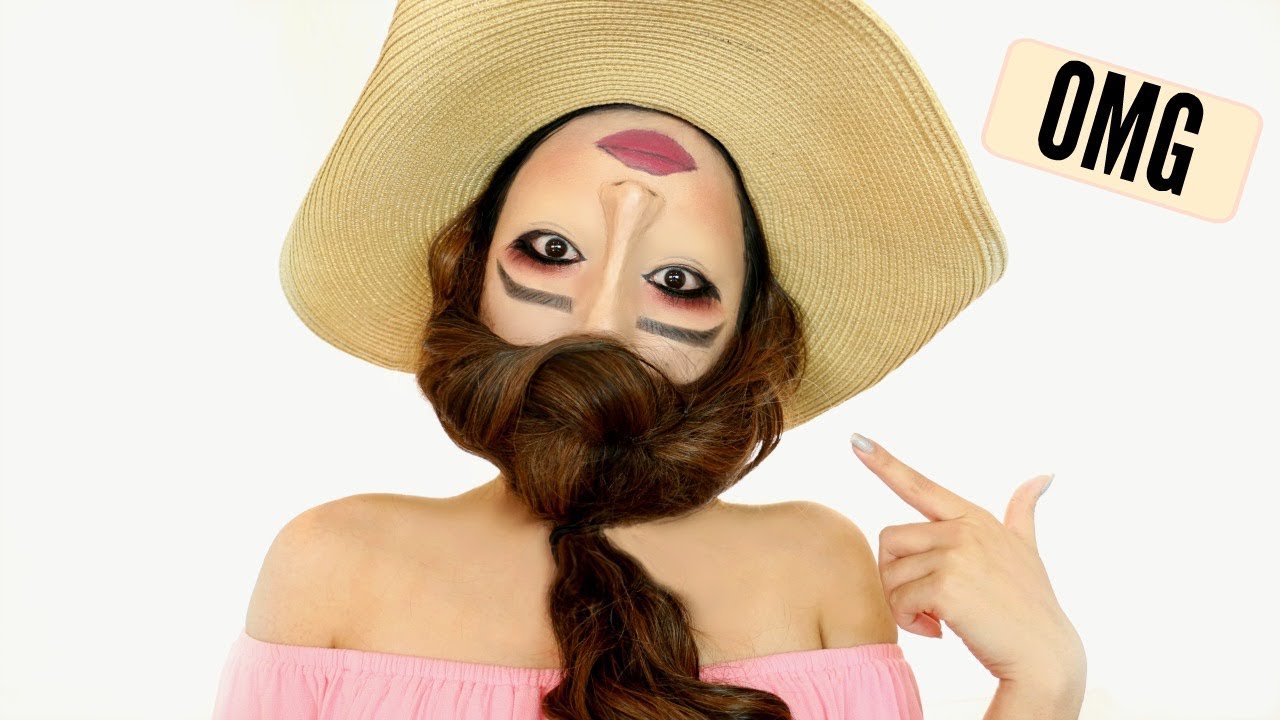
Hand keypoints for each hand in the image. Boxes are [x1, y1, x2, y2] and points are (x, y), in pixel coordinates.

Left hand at [850, 433, 1084, 690]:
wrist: (1045, 656)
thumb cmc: (1030, 606)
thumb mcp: (1027, 549)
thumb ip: (1023, 511)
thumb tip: (1044, 476)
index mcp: (974, 518)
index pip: (920, 485)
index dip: (884, 462)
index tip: (856, 440)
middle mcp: (964, 530)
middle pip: (890, 539)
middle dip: (896, 574)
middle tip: (924, 602)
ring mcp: (956, 555)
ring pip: (890, 573)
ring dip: (903, 603)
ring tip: (935, 618)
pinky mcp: (946, 586)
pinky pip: (898, 600)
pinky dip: (910, 622)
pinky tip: (938, 631)